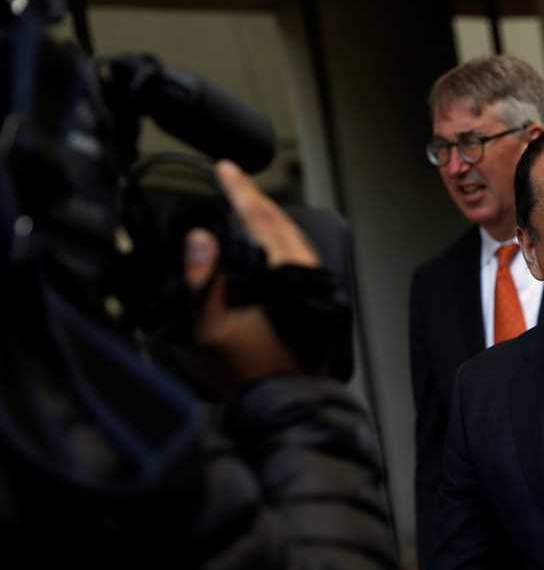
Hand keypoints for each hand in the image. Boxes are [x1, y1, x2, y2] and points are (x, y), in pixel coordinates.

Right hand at [182, 160, 317, 393]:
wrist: (286, 401)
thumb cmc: (248, 370)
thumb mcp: (212, 330)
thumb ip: (206, 282)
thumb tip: (201, 238)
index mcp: (280, 275)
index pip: (259, 221)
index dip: (240, 192)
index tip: (226, 168)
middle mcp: (303, 275)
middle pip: (281, 224)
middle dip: (256, 199)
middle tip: (234, 178)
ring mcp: (313, 287)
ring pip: (294, 239)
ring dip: (272, 218)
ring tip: (248, 203)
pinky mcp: (316, 300)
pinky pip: (300, 256)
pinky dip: (283, 239)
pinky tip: (271, 241)